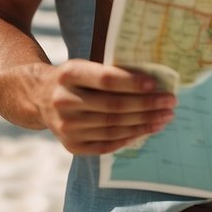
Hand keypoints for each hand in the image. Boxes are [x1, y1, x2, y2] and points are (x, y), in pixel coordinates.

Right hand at [36, 59, 176, 155]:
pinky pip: (106, 144)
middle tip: (170, 102)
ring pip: (113, 127)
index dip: (131, 83)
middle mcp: (64, 101)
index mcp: (69, 74)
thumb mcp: (85, 66)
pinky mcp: (71, 145)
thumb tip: (152, 83)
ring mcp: (66, 126)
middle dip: (147, 105)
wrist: (41, 98)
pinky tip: (147, 130)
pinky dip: (130, 138)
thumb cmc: (75, 79)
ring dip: (144, 123)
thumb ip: (111, 72)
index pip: (105, 80)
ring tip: (165, 117)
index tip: (154, 84)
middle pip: (113, 107)